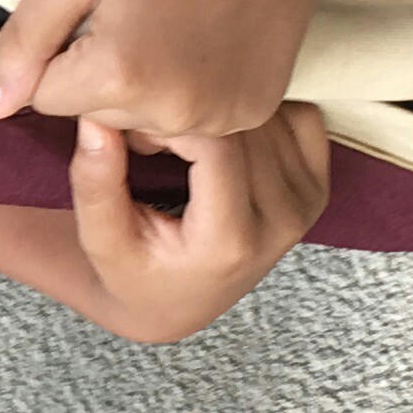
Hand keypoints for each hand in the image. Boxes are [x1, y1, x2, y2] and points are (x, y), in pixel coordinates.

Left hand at [0, 0, 354, 138]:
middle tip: (144, 12)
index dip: (65, 50)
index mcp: (121, 74)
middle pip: (99, 117)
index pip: (48, 98)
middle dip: (104, 73)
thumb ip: (24, 40)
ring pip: (146, 123)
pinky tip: (211, 41)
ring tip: (179, 26)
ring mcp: (221, 116)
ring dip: (149, 88)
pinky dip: (194, 91)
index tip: (103, 10)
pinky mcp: (254, 110)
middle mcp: (173, 110)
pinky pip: (196, 120)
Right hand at [69, 106, 333, 343]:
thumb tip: (97, 118)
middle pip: (244, 127)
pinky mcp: (318, 189)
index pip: (214, 144)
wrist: (177, 302)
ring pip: (271, 117)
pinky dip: (263, 114)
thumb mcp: (100, 239)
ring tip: (186, 142)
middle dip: (195, 113)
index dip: (171, 121)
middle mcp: (281, 224)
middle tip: (156, 135)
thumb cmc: (134, 271)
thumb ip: (95, 182)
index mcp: (231, 242)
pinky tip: (227, 138)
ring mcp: (306, 206)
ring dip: (225, 111)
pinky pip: (302, 118)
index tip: (138, 130)